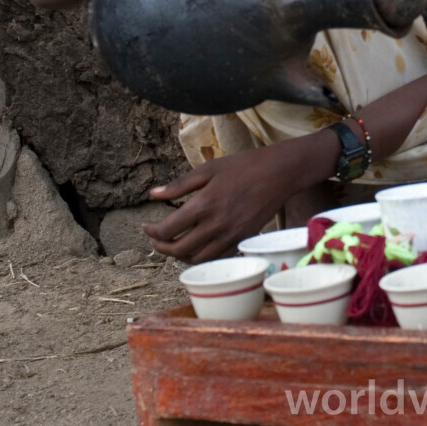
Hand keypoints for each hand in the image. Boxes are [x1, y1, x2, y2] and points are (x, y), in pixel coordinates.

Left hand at [142, 131, 337, 263]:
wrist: (280, 173)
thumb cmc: (244, 166)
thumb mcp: (209, 169)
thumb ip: (179, 185)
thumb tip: (153, 195)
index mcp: (204, 205)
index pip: (168, 230)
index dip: (151, 232)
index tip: (146, 226)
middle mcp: (216, 225)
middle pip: (179, 250)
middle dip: (162, 247)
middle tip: (155, 239)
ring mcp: (231, 235)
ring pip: (197, 259)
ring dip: (180, 256)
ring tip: (174, 244)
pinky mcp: (242, 239)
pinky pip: (216, 257)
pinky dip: (201, 257)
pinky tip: (197, 245)